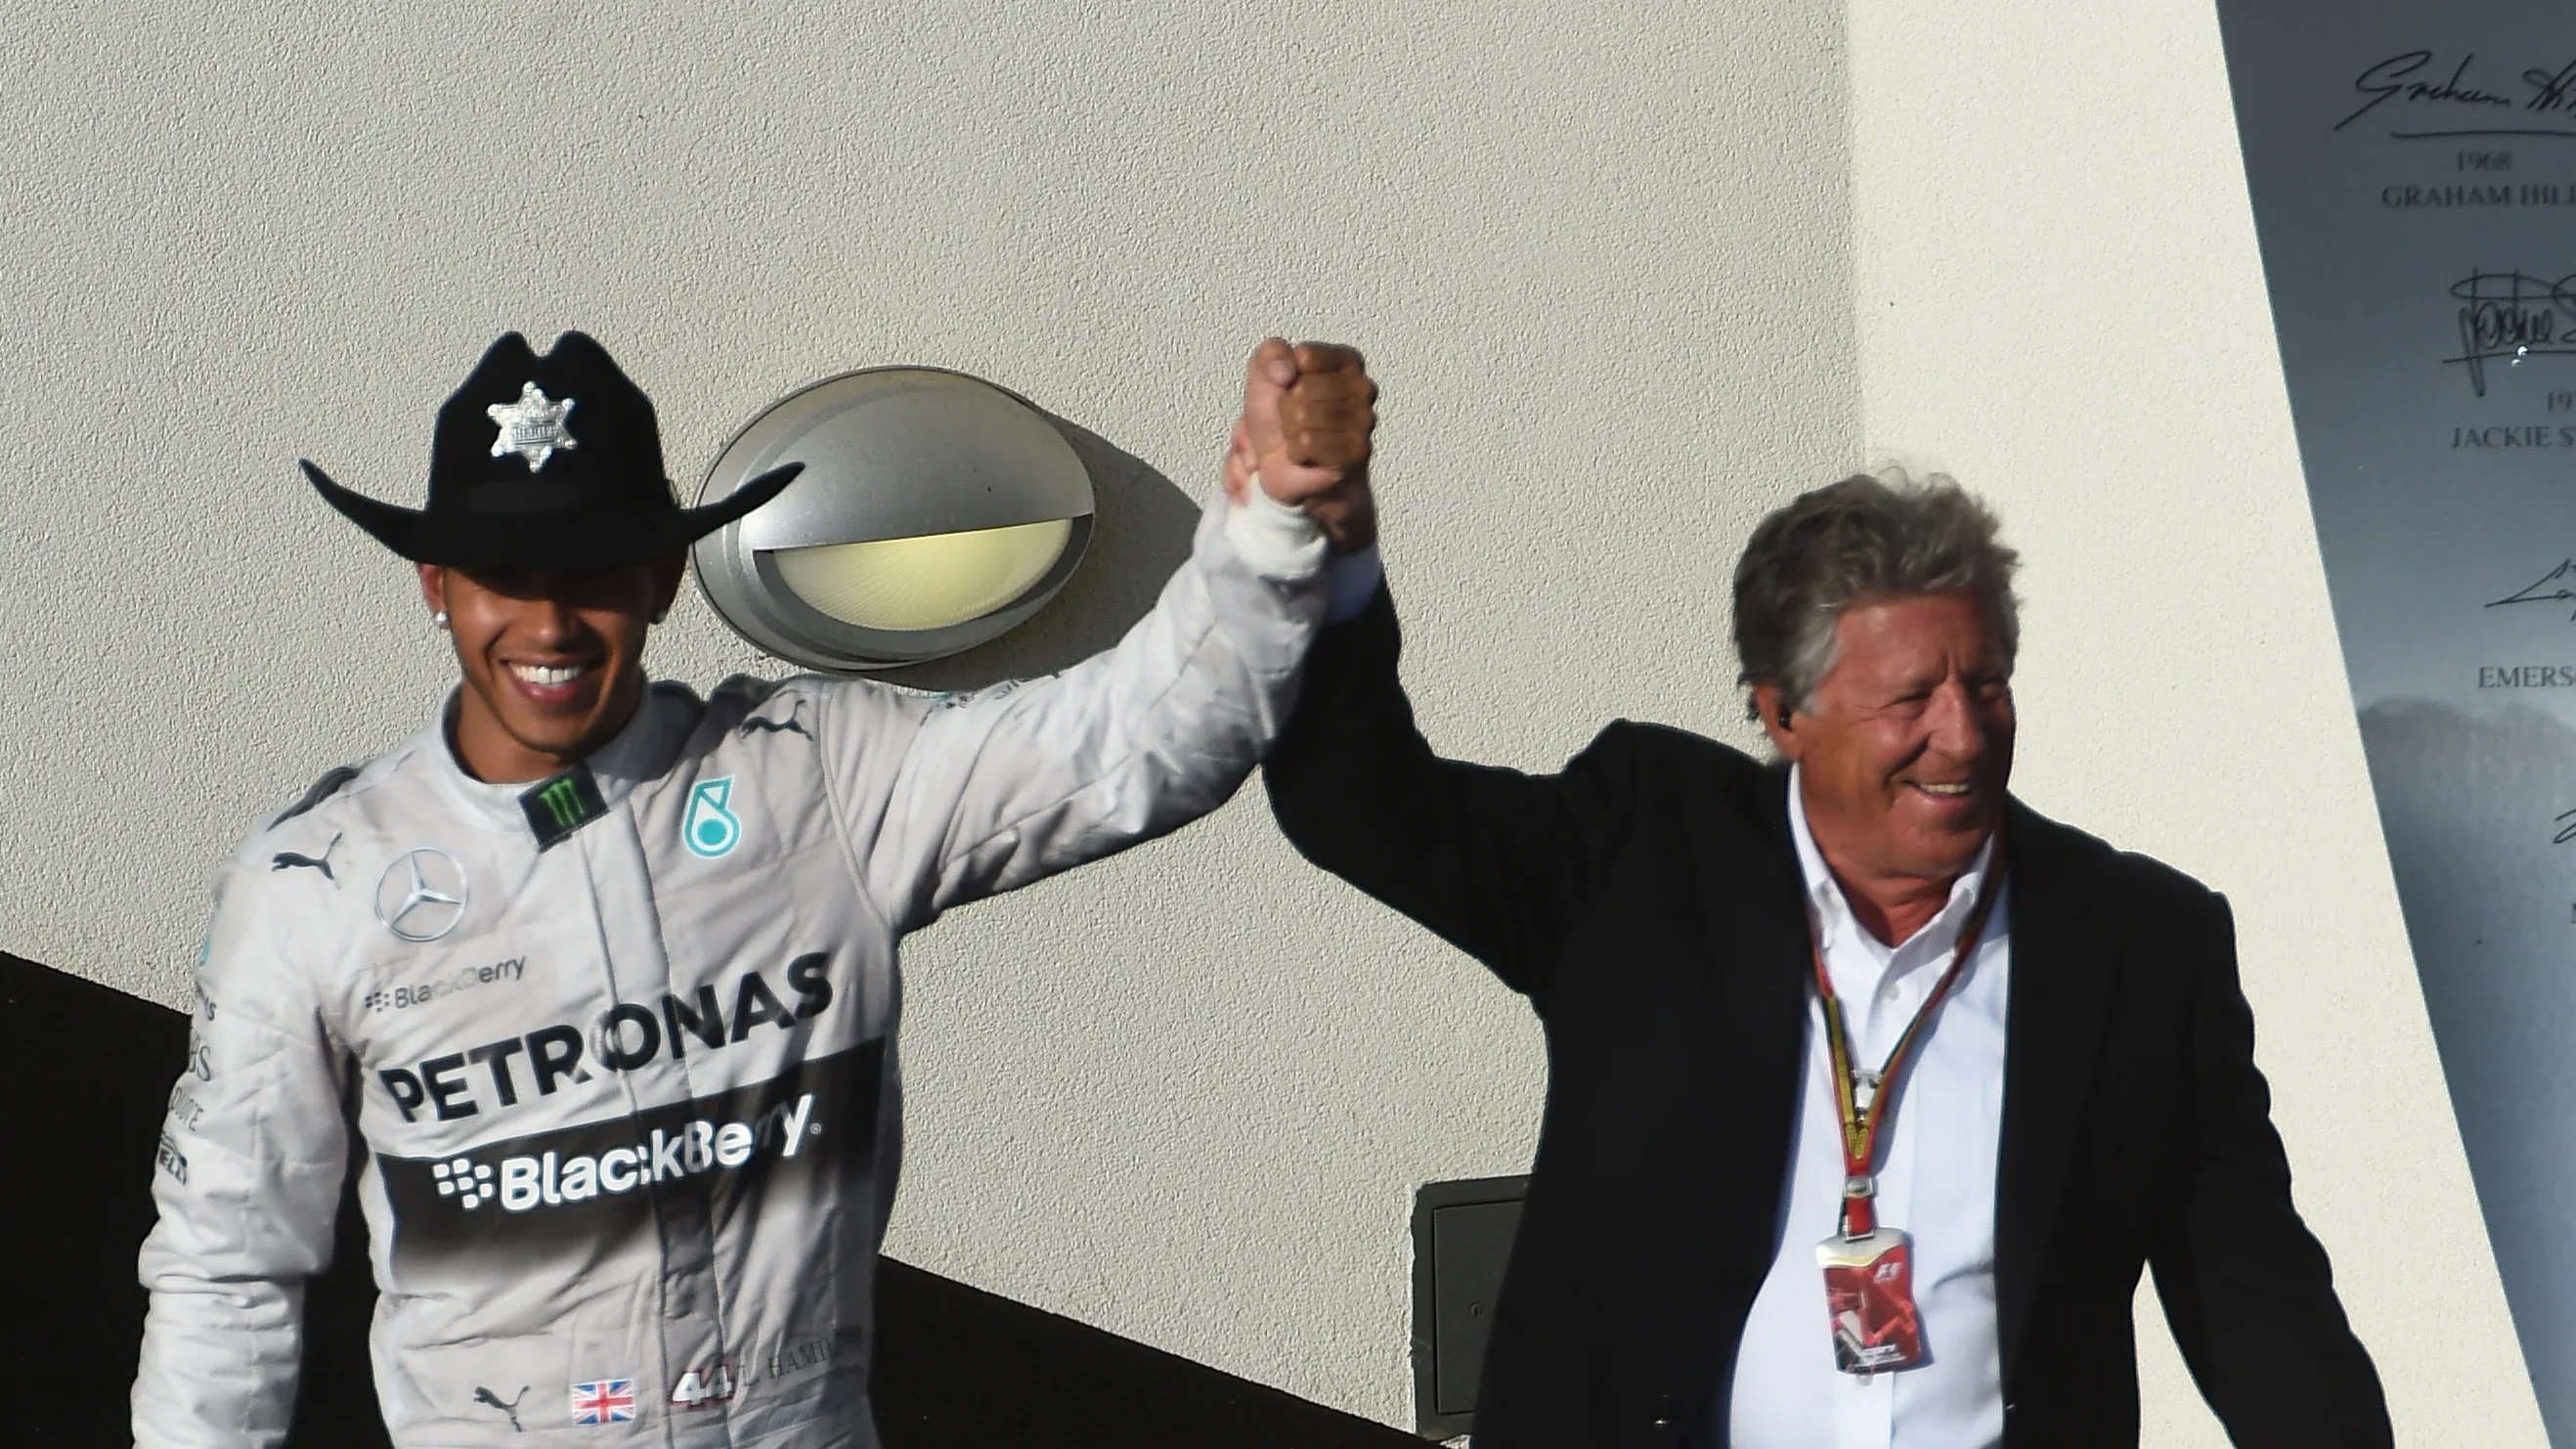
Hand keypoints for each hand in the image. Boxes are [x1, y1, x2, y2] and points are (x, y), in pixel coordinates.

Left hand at [1226, 337, 1377, 552]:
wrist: (1282, 465)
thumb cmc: (1278, 418)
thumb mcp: (1263, 375)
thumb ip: (1271, 354)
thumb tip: (1288, 370)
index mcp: (1345, 362)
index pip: (1304, 357)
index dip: (1284, 377)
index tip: (1289, 389)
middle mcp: (1362, 387)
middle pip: (1303, 388)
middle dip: (1286, 408)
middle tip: (1293, 420)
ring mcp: (1363, 420)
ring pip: (1304, 415)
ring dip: (1290, 431)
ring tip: (1300, 436)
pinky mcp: (1356, 451)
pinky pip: (1309, 442)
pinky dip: (1297, 451)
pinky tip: (1307, 454)